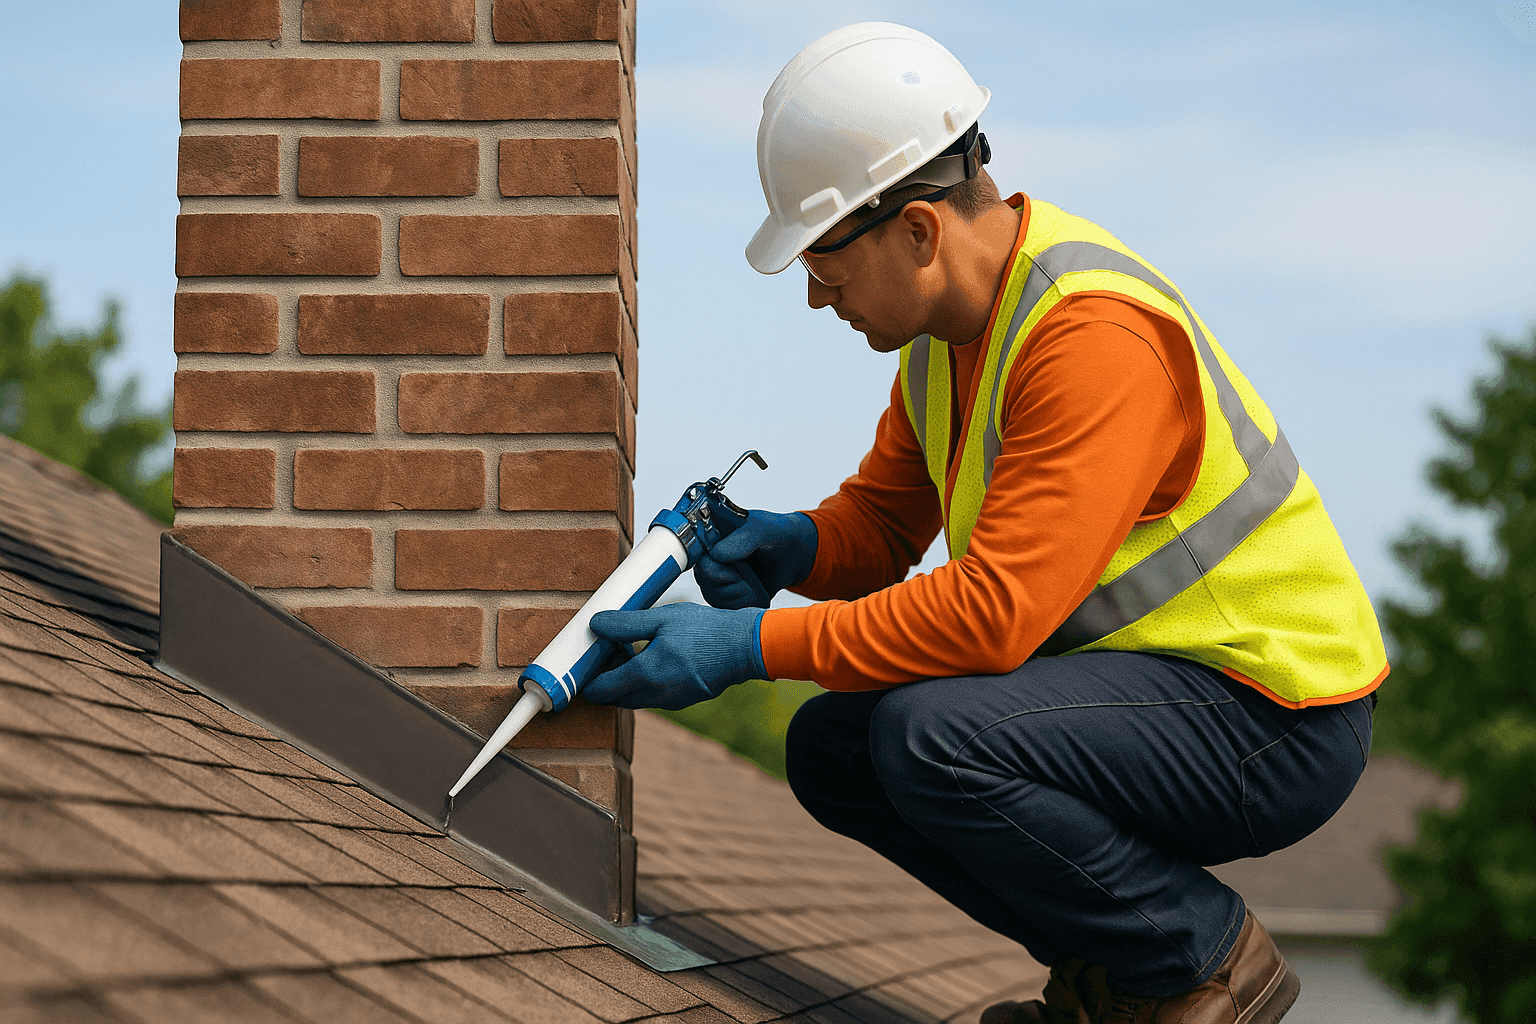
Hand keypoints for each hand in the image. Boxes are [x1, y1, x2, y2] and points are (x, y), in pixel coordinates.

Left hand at [582, 603, 766, 710]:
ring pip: (635, 698)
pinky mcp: (684, 699)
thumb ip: (625, 623)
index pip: (599, 692)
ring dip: (627, 681)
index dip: (587, 678)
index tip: (587, 659)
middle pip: (614, 698)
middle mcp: (655, 696)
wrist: (746, 648)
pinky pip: (654, 696)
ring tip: (633, 649)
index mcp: (645, 676)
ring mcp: (671, 701)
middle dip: (606, 679)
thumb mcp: (661, 619)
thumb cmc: (705, 631)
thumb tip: (596, 625)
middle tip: (609, 650)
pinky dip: (647, 682)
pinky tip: (656, 656)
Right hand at [695, 510, 817, 608]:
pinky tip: (753, 593)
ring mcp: (716, 577)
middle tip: (747, 574)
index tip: (731, 572)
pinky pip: (724, 608)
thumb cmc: (779, 535)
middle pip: (703, 579)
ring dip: (738, 594)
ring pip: (713, 595)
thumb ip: (743, 539)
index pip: (693, 554)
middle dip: (730, 582)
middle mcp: (709, 555)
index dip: (709, 567)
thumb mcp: (765, 530)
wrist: (795, 555)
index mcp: (713, 534)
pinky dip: (743, 604)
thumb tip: (717, 555)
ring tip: (753, 583)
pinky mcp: (725, 594)